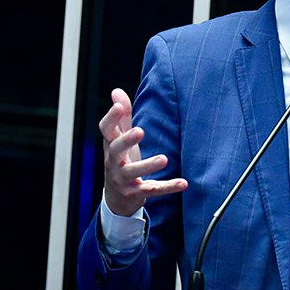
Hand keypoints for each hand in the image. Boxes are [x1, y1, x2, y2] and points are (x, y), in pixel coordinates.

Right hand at [100, 88, 187, 215]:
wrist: (116, 198)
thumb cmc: (121, 161)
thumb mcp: (120, 139)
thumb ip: (122, 117)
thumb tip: (116, 91)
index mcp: (111, 146)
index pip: (106, 129)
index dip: (111, 117)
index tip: (120, 106)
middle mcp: (113, 162)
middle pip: (116, 149)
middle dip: (127, 140)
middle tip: (140, 131)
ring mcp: (123, 179)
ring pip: (133, 172)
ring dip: (148, 165)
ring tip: (164, 158)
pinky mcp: (136, 193)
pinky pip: (152, 189)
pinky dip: (168, 186)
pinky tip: (183, 183)